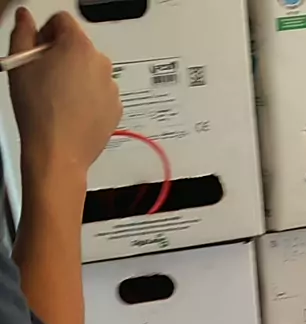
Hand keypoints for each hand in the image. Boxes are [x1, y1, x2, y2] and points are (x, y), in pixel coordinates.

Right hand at [8, 8, 122, 180]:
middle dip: (62, 57)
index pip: (62, 21)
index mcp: (78, 45)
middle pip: (79, 47)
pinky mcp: (115, 109)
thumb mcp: (19, 66)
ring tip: (59, 100)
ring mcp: (111, 88)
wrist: (58, 154)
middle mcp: (100, 63)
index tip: (38, 52)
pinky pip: (101, 95)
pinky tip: (73, 112)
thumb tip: (26, 18)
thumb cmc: (39, 113)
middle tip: (46, 80)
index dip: (46, 35)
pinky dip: (89, 99)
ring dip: (77, 79)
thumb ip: (22, 33)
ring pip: (91, 72)